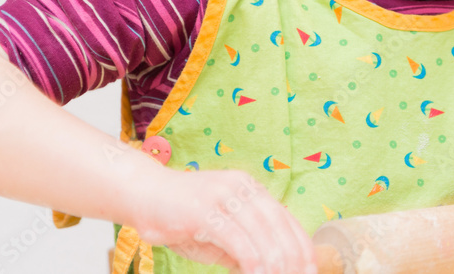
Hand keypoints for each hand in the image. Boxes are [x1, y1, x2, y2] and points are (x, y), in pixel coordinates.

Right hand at [129, 166, 317, 273]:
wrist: (142, 195)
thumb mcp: (219, 234)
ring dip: (275, 263)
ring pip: (262, 232)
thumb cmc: (179, 217)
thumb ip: (243, 248)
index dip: (302, 246)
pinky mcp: (205, 209)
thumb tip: (267, 269)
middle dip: (293, 258)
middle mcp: (242, 187)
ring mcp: (224, 195)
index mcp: (250, 189)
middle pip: (279, 225)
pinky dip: (252, 260)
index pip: (286, 219)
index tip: (311, 269)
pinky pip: (237, 238)